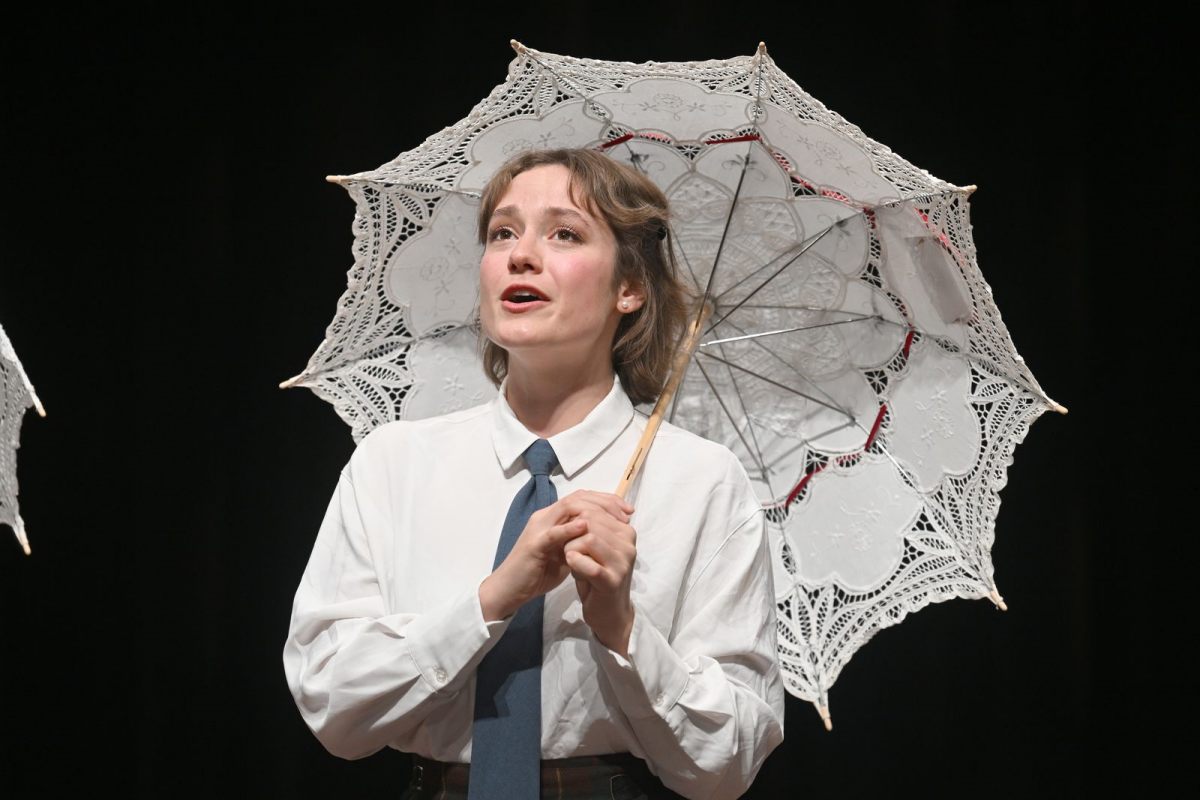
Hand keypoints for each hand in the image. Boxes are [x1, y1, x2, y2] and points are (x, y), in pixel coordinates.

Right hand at [478, 491, 624, 621]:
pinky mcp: (533, 545)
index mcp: (552, 518)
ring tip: (614, 518)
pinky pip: (552, 533)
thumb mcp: (564, 553)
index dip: (606, 500)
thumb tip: (604, 536)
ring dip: (593, 510)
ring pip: (567, 507)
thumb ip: (579, 541)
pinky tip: (586, 528)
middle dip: (605, 502)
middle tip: (626, 513)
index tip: (628, 510)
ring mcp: (538, 529)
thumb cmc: (537, 573)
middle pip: (577, 497)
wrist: (509, 590)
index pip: (581, 497)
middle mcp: (545, 517)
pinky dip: (570, 528)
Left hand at [561, 492, 636, 656]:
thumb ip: (590, 526)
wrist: (608, 613)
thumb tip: (577, 502)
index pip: (598, 508)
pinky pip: (588, 564)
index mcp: (626, 531)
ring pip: (588, 538)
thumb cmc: (597, 577)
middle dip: (571, 530)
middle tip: (566, 546)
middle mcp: (628, 543)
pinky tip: (571, 565)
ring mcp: (622, 562)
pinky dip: (575, 563)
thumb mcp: (595, 548)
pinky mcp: (612, 581)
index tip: (568, 530)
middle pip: (591, 520)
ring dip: (571, 547)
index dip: (575, 515)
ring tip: (569, 558)